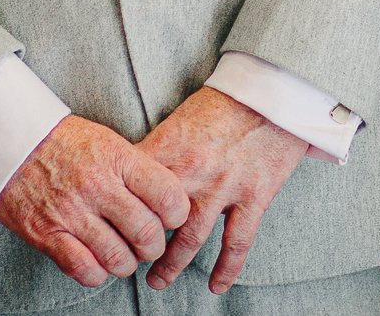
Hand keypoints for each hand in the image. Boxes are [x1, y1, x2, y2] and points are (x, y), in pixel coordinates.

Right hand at [0, 114, 189, 288]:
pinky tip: (96, 260)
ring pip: (120, 259)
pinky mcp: (47, 234)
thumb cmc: (62, 141)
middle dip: (153, 245)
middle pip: (147, 234)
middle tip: (147, 240)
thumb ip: (135, 168)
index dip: (176, 213)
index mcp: (115, 157)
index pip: (167, 196)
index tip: (169, 215)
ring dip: (126, 262)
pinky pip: (85, 270)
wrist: (10, 141)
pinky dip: (97, 273)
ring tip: (121, 251)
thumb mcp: (105, 140)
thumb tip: (166, 200)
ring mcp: (71, 212)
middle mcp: (96, 185)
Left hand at [138, 88, 307, 294]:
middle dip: (139, 245)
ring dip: (172, 265)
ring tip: (157, 281)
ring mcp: (224, 187)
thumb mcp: (181, 118)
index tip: (108, 226)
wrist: (271, 92)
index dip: (118, 210)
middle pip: (157, 219)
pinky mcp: (254, 197)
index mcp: (171, 148)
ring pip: (190, 238)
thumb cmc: (224, 102)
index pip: (134, 188)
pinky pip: (237, 243)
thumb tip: (132, 170)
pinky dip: (226, 269)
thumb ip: (159, 148)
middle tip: (127, 260)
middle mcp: (193, 171)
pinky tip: (217, 286)